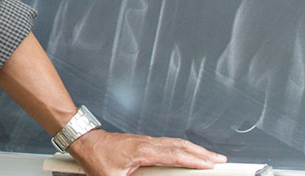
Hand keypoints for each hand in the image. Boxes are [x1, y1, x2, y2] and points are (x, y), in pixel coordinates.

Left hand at [66, 129, 226, 175]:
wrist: (83, 140)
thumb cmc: (94, 157)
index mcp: (142, 150)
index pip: (174, 154)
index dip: (194, 159)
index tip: (211, 164)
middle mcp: (146, 143)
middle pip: (180, 146)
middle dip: (202, 153)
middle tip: (221, 160)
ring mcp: (146, 142)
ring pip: (175, 144)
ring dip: (194, 150)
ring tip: (210, 158)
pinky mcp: (143, 144)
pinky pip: (168, 145)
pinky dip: (182, 149)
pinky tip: (187, 154)